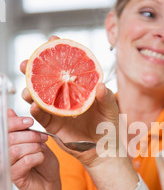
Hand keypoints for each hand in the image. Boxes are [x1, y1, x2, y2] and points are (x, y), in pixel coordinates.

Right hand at [8, 109, 60, 189]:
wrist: (51, 182)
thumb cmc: (43, 162)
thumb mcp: (35, 141)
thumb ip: (23, 129)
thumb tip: (9, 112)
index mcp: (7, 142)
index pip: (4, 129)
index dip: (16, 123)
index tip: (29, 122)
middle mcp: (4, 154)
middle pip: (10, 139)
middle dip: (30, 136)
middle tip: (42, 138)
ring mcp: (7, 166)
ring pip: (16, 150)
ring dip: (34, 147)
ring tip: (42, 149)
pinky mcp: (14, 176)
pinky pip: (24, 162)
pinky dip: (36, 157)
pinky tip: (40, 158)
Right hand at [20, 37, 121, 165]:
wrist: (104, 149)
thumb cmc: (109, 126)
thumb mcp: (111, 109)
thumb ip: (106, 97)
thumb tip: (100, 85)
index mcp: (78, 86)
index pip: (67, 65)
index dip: (58, 51)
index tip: (52, 39)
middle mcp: (65, 95)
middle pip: (46, 77)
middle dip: (34, 68)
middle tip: (26, 62)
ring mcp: (57, 109)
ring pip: (38, 96)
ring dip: (30, 90)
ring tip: (27, 88)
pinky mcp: (52, 124)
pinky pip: (40, 116)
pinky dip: (35, 110)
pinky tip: (34, 105)